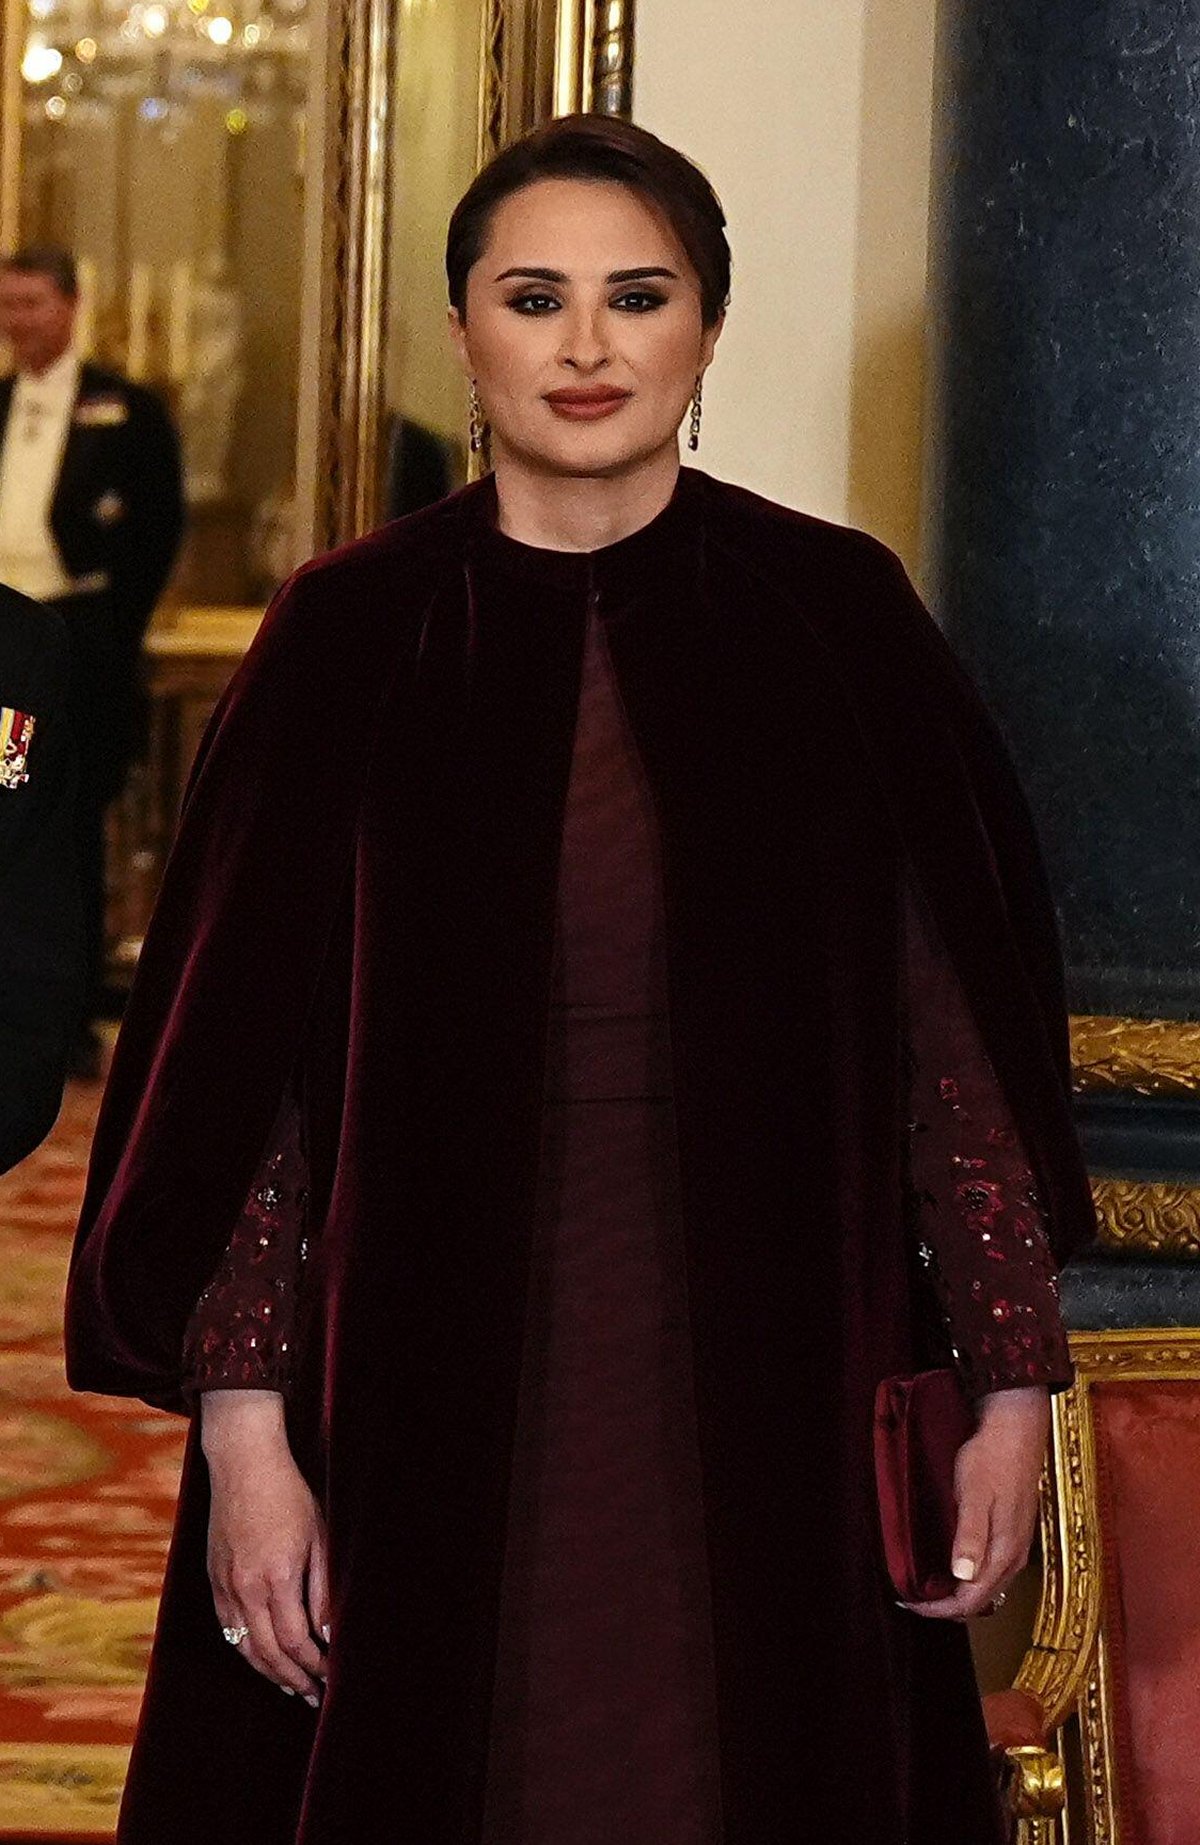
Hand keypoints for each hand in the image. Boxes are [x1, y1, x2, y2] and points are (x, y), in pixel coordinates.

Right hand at [201, 1390, 328, 1702]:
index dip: (314, 1665)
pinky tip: (260, 1659)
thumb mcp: (319, 1536)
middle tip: (314, 1697)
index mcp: (277, 1577)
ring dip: (269, 1672)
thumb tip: (329, 1634)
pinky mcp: (213, 1580)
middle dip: (294, 1679)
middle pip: (269, 1653)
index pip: (296, 1641)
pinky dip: (245, 1650)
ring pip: (245, 1646)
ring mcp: (225, 1586)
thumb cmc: (289, 1496)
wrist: (243, 1465)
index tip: (331, 1677)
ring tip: (290, 1687)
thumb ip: (323, 1589)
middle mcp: (246, 1588)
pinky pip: (227, 1629)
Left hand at [903, 1384, 1049, 1621]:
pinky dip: (971, 1579)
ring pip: (988, 1587)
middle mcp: (1014, 1556)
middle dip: (948, 1606)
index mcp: (1004, 1552)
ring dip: (960, 1594)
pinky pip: (993, 1571)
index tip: (911, 1602)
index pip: (971, 1599)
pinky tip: (955, 1566)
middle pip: (981, 1599)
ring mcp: (1017, 1545)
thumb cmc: (992, 1460)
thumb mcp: (974, 1495)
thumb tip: (962, 1576)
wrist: (1017, 1431)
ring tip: (930, 1587)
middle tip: (915, 1598)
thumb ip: (970, 1536)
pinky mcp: (1014, 1532)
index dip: (940, 1609)